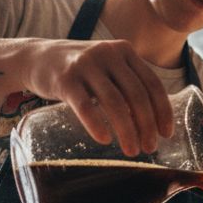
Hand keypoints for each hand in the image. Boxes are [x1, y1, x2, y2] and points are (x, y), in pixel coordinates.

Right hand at [22, 38, 173, 155]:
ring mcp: (85, 65)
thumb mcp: (107, 66)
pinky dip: (97, 125)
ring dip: (126, 130)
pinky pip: (85, 106)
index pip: (152, 83)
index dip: (163, 110)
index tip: (166, 134)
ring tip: (131, 150)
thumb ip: (126, 83)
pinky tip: (104, 140)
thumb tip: (151, 121)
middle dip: (146, 125)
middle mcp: (108, 54)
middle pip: (136, 94)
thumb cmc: (79, 70)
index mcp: (124, 51)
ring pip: (114, 102)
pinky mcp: (64, 79)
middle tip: (149, 148)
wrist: (36, 57)